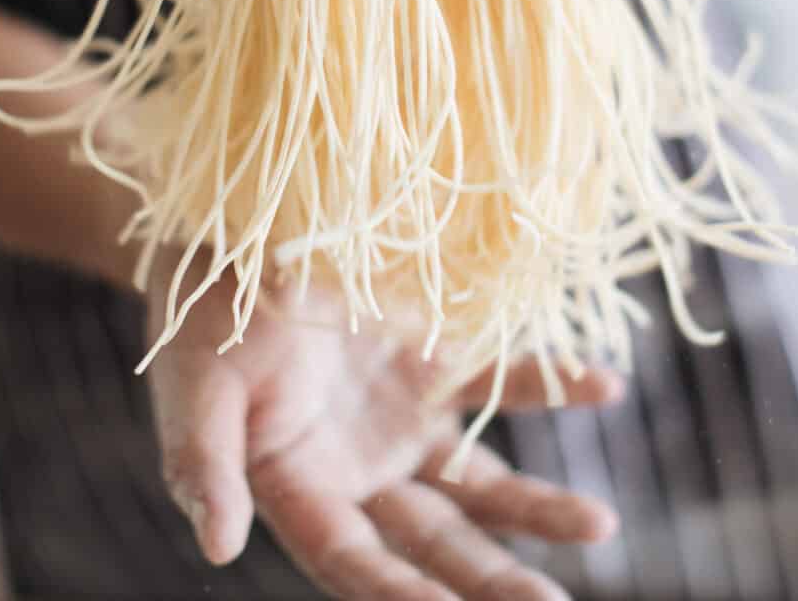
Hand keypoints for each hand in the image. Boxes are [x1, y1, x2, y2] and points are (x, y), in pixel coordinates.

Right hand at [144, 249, 625, 599]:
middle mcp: (359, 470)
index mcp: (298, 487)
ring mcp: (402, 420)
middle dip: (491, 578)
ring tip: (602, 525)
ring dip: (536, 507)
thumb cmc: (199, 311)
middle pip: (434, 539)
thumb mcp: (194, 382)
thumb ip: (202, 462)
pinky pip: (500, 383)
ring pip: (478, 482)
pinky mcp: (432, 364)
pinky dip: (551, 386)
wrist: (228, 233)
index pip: (354, 561)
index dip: (400, 595)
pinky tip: (603, 385)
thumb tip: (216, 547)